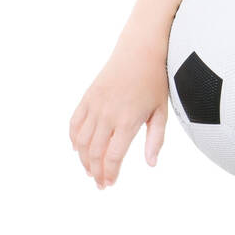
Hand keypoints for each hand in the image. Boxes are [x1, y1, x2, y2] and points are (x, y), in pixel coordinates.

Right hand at [69, 38, 168, 188]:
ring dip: (83, 159)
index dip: (109, 173)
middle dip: (95, 172)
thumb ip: (156, 139)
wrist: (140, 51)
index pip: (112, 156)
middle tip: (100, 184)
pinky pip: (74, 123)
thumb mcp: (161, 111)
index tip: (110, 183)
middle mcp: (108, 114)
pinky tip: (78, 149)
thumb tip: (151, 164)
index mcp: (127, 120)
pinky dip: (73, 139)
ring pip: (81, 140)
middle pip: (94, 152)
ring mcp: (95, 105)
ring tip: (89, 171)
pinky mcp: (88, 97)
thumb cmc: (155, 81)